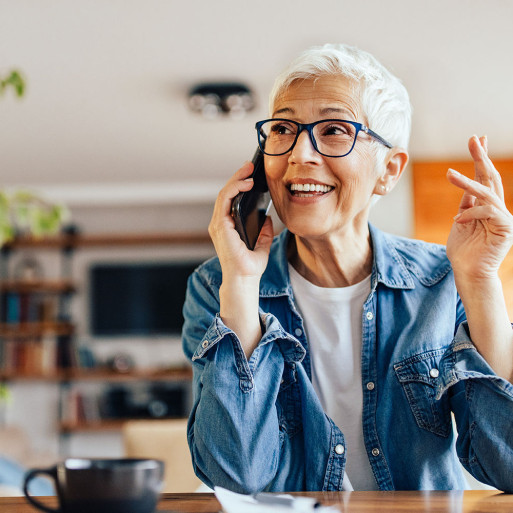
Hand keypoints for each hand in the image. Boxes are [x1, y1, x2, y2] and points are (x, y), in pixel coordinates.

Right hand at [208, 161, 273, 281]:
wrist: (245, 278)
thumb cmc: (250, 266)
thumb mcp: (262, 244)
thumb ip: (264, 231)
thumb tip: (268, 218)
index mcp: (228, 227)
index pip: (230, 200)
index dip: (239, 185)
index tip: (250, 175)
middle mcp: (220, 224)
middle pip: (226, 194)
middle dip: (237, 178)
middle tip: (249, 166)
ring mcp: (218, 224)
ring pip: (224, 194)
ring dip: (236, 180)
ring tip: (248, 170)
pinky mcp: (220, 226)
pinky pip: (225, 201)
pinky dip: (234, 189)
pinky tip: (246, 183)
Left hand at [446, 135, 512, 280]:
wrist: (468, 273)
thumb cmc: (463, 250)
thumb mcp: (462, 221)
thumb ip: (466, 203)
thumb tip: (466, 184)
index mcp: (487, 205)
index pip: (485, 178)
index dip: (481, 158)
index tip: (477, 139)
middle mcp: (498, 209)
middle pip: (491, 178)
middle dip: (482, 157)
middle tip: (474, 139)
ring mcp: (503, 218)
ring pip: (487, 193)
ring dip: (467, 182)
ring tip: (448, 174)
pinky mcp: (505, 229)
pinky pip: (488, 213)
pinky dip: (471, 213)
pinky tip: (457, 220)